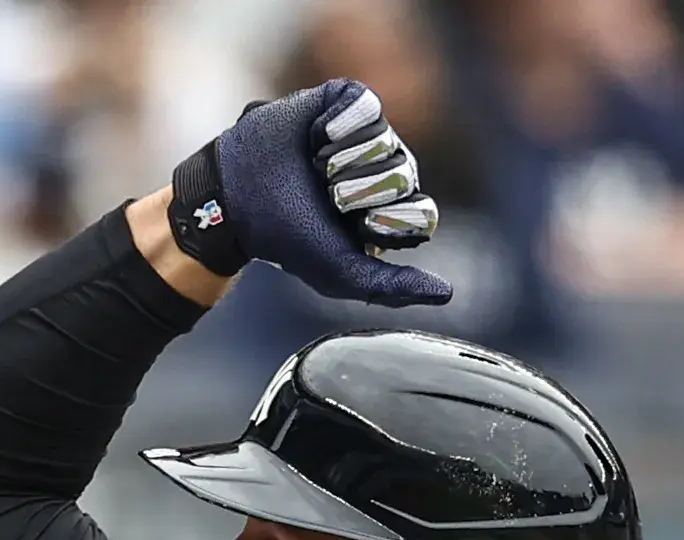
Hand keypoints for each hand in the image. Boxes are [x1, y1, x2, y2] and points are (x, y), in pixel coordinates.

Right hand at [176, 80, 449, 306]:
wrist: (236, 198)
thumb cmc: (287, 237)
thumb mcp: (341, 273)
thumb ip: (393, 287)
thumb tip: (446, 294)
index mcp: (386, 212)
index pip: (420, 213)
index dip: (388, 221)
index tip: (354, 228)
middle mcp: (381, 172)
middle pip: (404, 176)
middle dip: (360, 193)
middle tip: (326, 199)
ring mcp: (365, 135)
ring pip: (386, 141)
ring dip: (343, 163)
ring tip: (314, 169)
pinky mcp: (344, 101)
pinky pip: (366, 105)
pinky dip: (339, 126)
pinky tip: (315, 139)